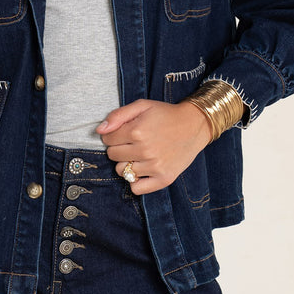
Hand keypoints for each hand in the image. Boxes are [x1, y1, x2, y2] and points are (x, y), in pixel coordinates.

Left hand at [96, 98, 210, 193]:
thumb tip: (99, 130)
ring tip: (139, 155)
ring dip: (126, 164)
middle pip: (112, 156)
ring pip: (122, 171)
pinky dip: (135, 181)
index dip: (112, 135)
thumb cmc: (166, 114)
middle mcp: (145, 150)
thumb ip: (118, 115)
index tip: (123, 132)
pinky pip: (136, 188)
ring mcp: (155, 166)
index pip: (107, 139)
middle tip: (132, 143)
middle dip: (118, 148)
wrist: (194, 125)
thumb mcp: (142, 105)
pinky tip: (142, 169)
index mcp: (137, 131)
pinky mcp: (164, 178)